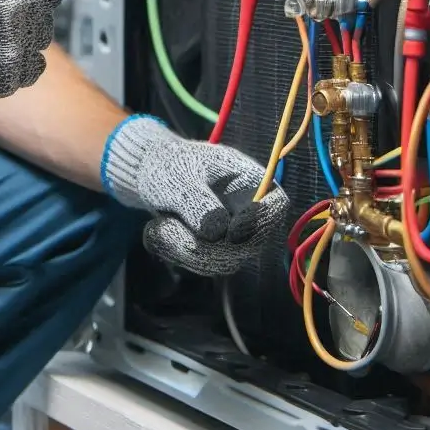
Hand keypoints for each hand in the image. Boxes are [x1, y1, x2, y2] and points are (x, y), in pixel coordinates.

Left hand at [102, 115, 288, 275]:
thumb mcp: (178, 175)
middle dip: (209, 246)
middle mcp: (248, 210)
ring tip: (155, 229)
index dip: (263, 221)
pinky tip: (154, 234)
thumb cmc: (170, 164)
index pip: (277, 204)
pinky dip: (176, 253)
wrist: (151, 173)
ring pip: (225, 261)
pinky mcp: (215, 249)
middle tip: (167, 230)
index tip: (232, 230)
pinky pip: (203, 264)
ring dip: (185, 251)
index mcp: (249, 180)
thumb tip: (218, 231)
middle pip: (251, 244)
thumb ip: (196, 199)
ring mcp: (233, 233)